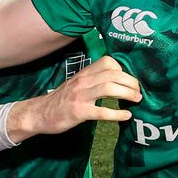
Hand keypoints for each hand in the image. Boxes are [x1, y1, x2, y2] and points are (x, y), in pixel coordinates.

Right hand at [6, 55, 140, 141]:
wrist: (38, 113)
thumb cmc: (60, 100)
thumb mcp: (76, 84)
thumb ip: (92, 80)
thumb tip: (115, 81)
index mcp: (84, 74)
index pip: (108, 62)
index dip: (122, 69)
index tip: (129, 80)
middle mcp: (83, 81)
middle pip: (113, 74)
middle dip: (131, 81)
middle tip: (139, 91)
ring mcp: (81, 96)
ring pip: (109, 88)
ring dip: (127, 93)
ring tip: (137, 99)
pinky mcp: (79, 112)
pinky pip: (102, 112)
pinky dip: (117, 114)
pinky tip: (126, 116)